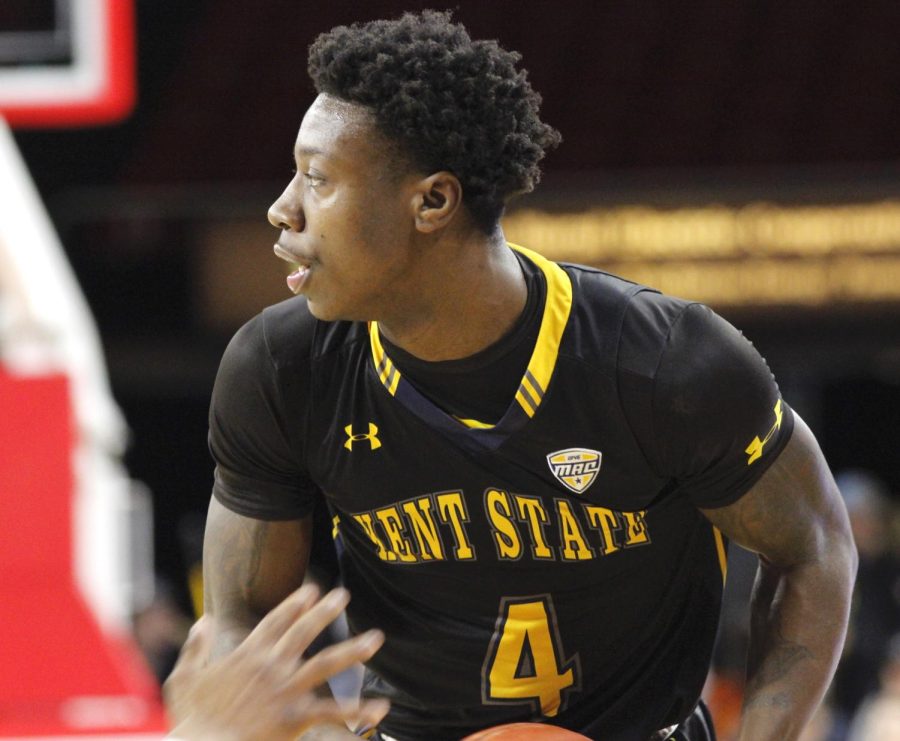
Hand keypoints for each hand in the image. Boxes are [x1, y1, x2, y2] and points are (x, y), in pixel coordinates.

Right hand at [164, 584, 388, 740]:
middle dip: (324, 611)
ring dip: (354, 650)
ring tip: (376, 639)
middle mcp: (271, 666)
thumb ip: (195, 647)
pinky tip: (381, 706)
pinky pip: (332, 713)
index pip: (276, 621)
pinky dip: (358, 710)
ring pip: (327, 664)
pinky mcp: (294, 718)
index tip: (311, 589)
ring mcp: (285, 690)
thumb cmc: (190, 720)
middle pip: (304, 631)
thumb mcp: (184, 678)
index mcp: (248, 655)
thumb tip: (204, 620)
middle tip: (343, 595)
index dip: (294, 604)